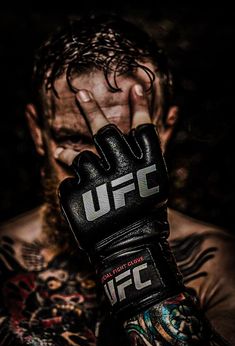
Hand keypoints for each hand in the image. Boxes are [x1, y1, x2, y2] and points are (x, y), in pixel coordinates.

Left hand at [58, 84, 182, 318]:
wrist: (128, 249)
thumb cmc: (145, 215)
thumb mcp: (154, 183)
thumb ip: (150, 154)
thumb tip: (170, 116)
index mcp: (145, 166)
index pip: (143, 128)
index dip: (141, 106)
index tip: (135, 87)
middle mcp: (123, 169)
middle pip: (105, 131)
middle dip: (92, 109)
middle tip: (80, 93)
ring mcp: (99, 182)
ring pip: (79, 157)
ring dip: (69, 154)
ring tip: (60, 152)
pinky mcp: (78, 196)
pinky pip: (69, 182)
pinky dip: (72, 187)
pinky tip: (79, 199)